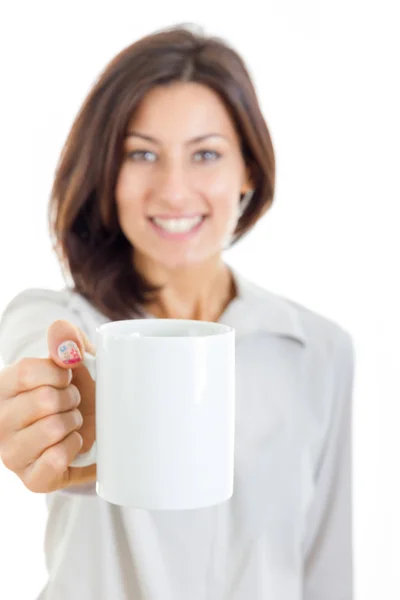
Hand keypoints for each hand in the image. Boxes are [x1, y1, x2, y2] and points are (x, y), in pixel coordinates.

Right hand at [0, 320, 95, 492]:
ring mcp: (12, 453)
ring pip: (52, 429)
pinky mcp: (31, 480)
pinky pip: (56, 459)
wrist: (90, 425)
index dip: (59, 372)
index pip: (26, 372)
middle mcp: (0, 421)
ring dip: (74, 422)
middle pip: (44, 401)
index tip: (68, 376)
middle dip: (71, 398)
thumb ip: (66, 338)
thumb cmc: (76, 387)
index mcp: (3, 387)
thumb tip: (65, 342)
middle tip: (72, 401)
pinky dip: (73, 447)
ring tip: (72, 421)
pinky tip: (72, 442)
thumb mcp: (73, 356)